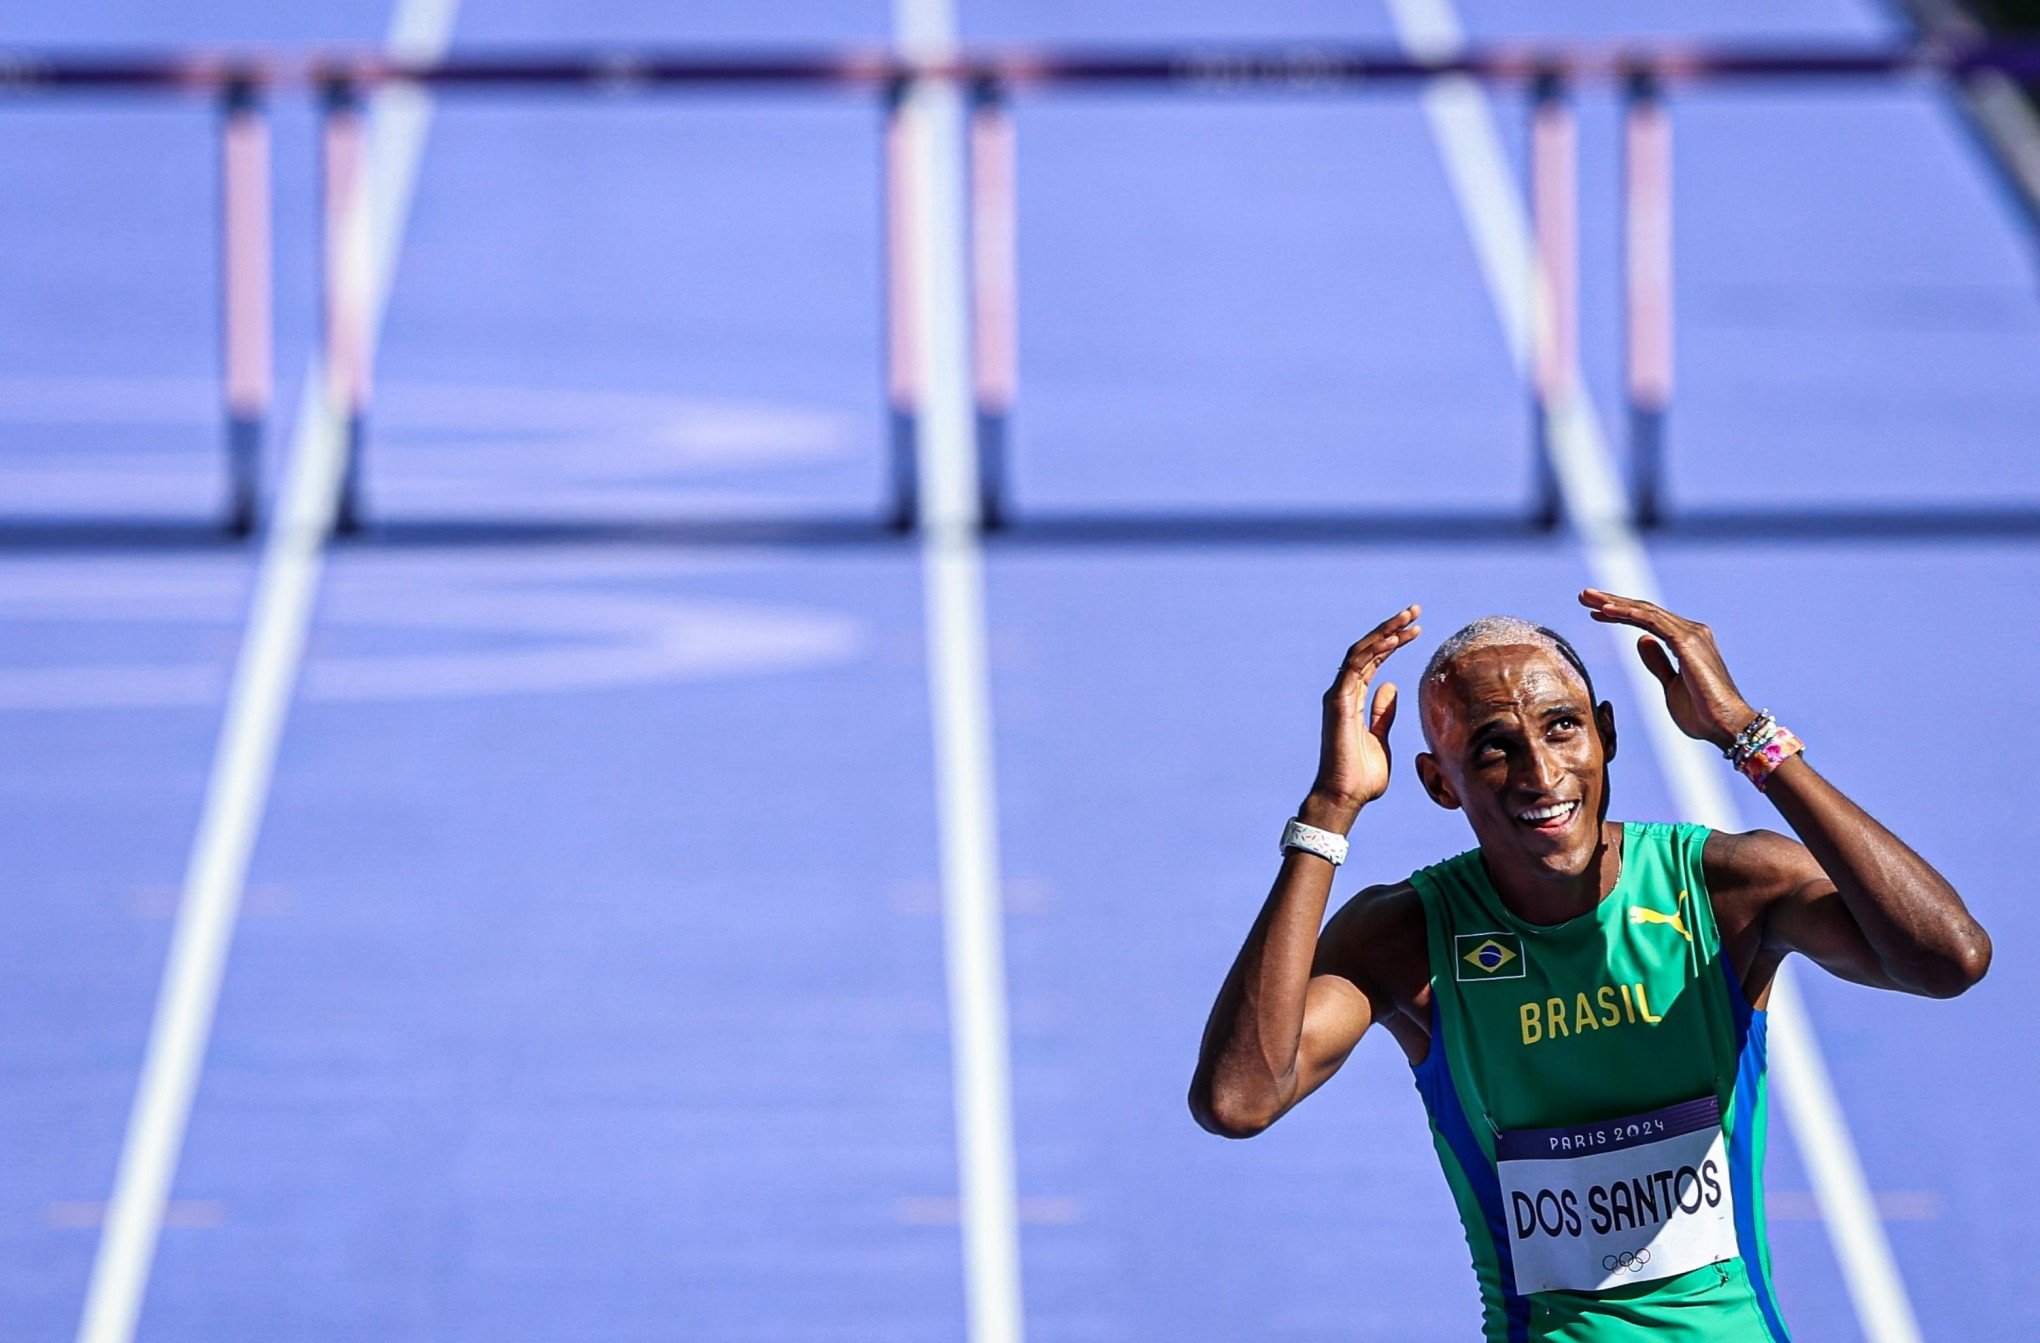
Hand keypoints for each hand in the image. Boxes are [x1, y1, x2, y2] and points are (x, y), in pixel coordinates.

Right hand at [1303, 606, 1420, 831]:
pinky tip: (1393, 639)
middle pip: (1368, 650)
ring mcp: (1339, 696)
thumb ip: (1383, 714)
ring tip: (1408, 617)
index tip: (1416, 631)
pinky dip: (1374, 650)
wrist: (1345, 796)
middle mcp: (1344, 693)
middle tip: (1415, 611)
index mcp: (1354, 700)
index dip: (1394, 643)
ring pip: (1361, 652)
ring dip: (1385, 631)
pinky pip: (1355, 667)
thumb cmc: (1362, 776)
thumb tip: (1392, 688)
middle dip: (1391, 628)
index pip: (1374, 661)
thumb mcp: (1380, 739)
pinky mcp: (1338, 702)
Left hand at [1578, 590, 1756, 749]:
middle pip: (1645, 610)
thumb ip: (1658, 662)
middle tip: (1584, 595)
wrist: (1726, 726)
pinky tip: (1606, 610)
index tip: (1595, 611)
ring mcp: (1691, 634)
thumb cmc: (1702, 713)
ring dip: (1614, 603)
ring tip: (1588, 597)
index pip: (1648, 620)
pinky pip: (1652, 622)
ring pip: (1646, 611)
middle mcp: (1692, 632)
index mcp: (1687, 642)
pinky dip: (1628, 614)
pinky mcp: (1687, 642)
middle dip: (1612, 601)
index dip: (1621, 613)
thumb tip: (1641, 640)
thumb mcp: (1670, 686)